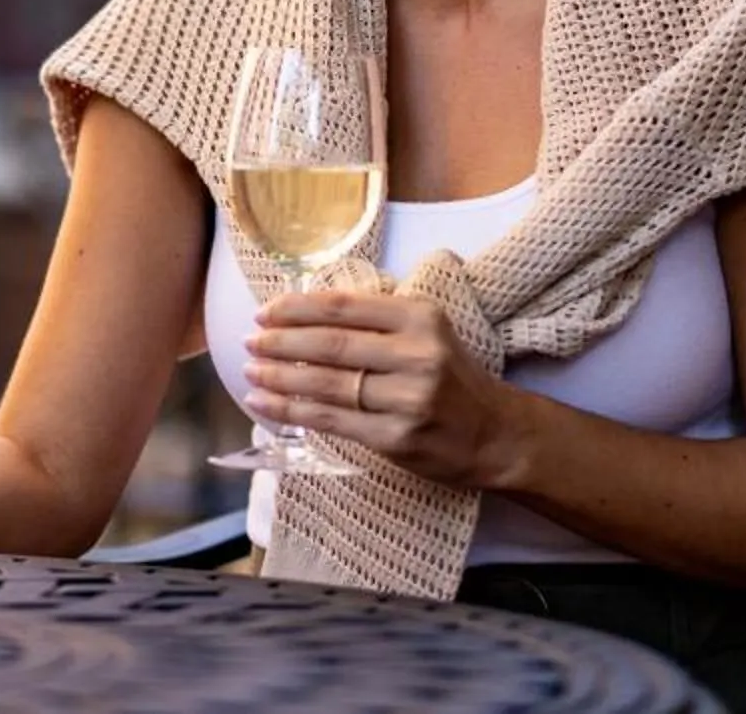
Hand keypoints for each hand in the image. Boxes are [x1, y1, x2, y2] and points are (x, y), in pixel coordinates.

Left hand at [245, 289, 528, 490]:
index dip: (297, 308)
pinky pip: (333, 421)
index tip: (265, 311)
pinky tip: (266, 404)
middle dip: (281, 342)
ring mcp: (407, 399)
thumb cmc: (452, 376)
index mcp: (420, 317)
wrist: (496, 433)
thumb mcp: (427, 330)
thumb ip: (378, 318)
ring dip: (279, 377)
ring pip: (327, 384)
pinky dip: (293, 411)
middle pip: (331, 344)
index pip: (344, 306)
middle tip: (248, 341)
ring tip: (249, 372)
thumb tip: (305, 311)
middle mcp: (416, 354)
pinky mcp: (397, 438)